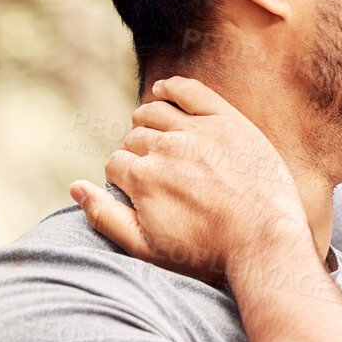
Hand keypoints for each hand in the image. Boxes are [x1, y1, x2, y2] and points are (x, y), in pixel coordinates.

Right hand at [71, 77, 306, 279]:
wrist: (266, 243)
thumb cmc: (208, 254)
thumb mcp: (148, 249)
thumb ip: (106, 217)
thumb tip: (75, 186)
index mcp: (143, 177)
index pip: (116, 165)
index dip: (125, 180)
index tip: (141, 193)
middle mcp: (166, 148)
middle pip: (135, 139)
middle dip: (139, 155)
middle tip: (160, 176)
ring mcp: (198, 131)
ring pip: (155, 112)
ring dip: (148, 123)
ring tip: (158, 140)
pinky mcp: (228, 122)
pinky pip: (191, 90)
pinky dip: (172, 88)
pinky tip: (164, 92)